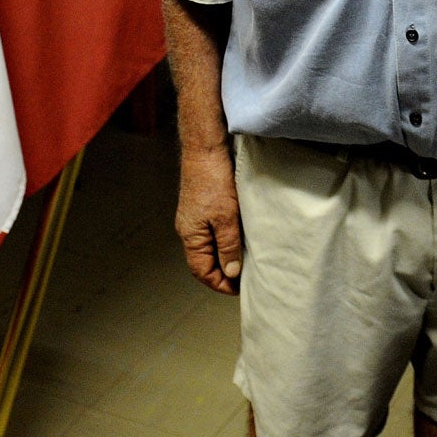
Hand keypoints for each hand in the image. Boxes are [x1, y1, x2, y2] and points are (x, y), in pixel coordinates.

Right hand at [176, 144, 243, 295]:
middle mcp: (190, 229)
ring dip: (226, 255)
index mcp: (190, 236)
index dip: (220, 284)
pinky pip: (214, 231)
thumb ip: (228, 246)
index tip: (240, 289)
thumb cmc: (213, 180)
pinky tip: (241, 236)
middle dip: (224, 272)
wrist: (206, 148)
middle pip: (205, 261)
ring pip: (210, 246)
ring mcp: (196, 217)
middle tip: (247, 277)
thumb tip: (231, 272)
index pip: (202, 272)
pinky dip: (226, 239)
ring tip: (247, 259)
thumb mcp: (225, 218)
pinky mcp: (204, 206)